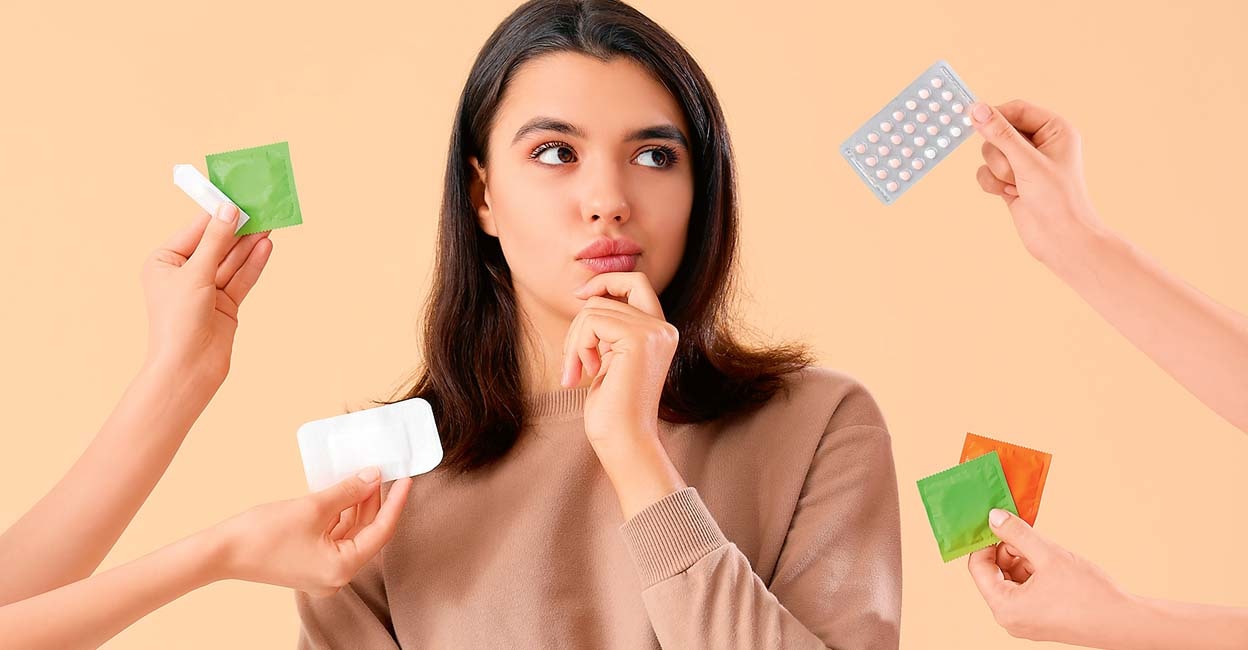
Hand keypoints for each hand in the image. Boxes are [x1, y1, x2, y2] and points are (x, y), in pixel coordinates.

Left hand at [141, 204, 273, 383]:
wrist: (188, 368)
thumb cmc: (178, 321)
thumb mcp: (196, 274)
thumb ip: (215, 241)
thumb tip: (229, 210)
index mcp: (164, 262)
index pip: (194, 231)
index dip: (216, 214)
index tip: (236, 197)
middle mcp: (185, 274)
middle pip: (216, 244)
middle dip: (238, 229)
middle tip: (260, 207)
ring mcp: (206, 290)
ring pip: (232, 261)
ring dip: (249, 244)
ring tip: (269, 223)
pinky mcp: (225, 304)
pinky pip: (241, 278)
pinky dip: (253, 264)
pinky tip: (266, 246)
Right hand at [218, 468, 411, 597]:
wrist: (220, 552)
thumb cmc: (263, 533)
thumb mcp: (314, 506)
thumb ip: (349, 491)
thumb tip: (374, 477)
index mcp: (342, 568)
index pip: (381, 531)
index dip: (396, 502)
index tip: (407, 479)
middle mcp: (336, 576)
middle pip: (367, 533)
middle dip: (375, 501)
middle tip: (383, 472)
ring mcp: (322, 571)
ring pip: (351, 534)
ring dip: (358, 506)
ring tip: (364, 477)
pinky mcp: (310, 563)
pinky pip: (335, 537)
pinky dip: (341, 515)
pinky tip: (343, 492)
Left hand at [566, 272, 685, 518]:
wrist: (624, 441)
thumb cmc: (612, 409)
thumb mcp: (609, 358)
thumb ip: (608, 329)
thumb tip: (588, 296)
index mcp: (660, 331)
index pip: (635, 281)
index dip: (606, 281)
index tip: (580, 296)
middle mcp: (663, 327)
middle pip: (607, 296)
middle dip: (580, 323)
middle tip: (573, 358)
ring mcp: (654, 332)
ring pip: (594, 310)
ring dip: (575, 342)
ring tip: (577, 372)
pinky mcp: (640, 339)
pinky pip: (592, 322)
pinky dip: (578, 346)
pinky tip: (584, 373)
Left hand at [968, 508, 1132, 644]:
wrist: (1125, 623)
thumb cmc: (1088, 594)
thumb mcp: (1048, 554)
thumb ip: (1017, 534)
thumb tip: (993, 517)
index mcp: (1004, 607)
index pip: (978, 567)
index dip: (987, 542)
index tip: (1001, 524)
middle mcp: (1010, 619)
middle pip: (995, 573)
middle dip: (1012, 552)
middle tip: (1034, 539)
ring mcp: (1025, 622)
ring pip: (1012, 580)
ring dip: (1026, 561)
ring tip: (1051, 558)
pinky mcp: (1039, 621)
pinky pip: (1026, 591)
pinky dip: (1036, 574)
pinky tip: (1056, 569)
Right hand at [970, 99, 1108, 268]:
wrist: (1061, 240)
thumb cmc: (1056, 199)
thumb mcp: (1027, 162)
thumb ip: (1000, 134)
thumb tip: (976, 109)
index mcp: (1054, 130)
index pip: (1016, 109)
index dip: (996, 116)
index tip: (974, 121)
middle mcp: (1039, 143)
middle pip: (999, 132)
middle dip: (1000, 154)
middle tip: (1015, 171)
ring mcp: (1024, 163)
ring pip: (990, 153)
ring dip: (998, 171)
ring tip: (1016, 186)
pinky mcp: (1011, 181)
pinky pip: (986, 172)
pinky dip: (992, 183)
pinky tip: (1009, 195)